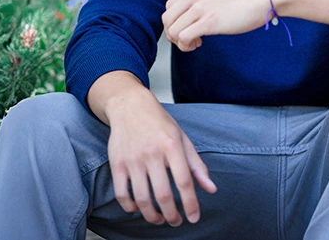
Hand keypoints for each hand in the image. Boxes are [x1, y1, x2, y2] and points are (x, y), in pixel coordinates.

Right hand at [105, 83, 216, 225]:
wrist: (131, 106)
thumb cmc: (160, 123)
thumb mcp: (183, 138)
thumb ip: (197, 165)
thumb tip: (211, 189)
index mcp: (172, 145)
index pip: (184, 181)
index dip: (191, 203)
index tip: (194, 218)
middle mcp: (152, 153)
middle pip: (163, 194)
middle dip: (172, 215)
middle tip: (176, 222)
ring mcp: (133, 159)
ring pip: (142, 198)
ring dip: (152, 216)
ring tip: (159, 219)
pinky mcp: (117, 163)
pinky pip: (122, 194)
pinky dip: (130, 207)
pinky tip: (139, 209)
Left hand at [162, 0, 268, 51]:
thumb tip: (190, 16)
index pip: (170, 5)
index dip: (175, 21)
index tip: (188, 27)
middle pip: (167, 18)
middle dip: (174, 33)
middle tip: (188, 39)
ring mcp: (200, 6)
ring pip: (172, 29)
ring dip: (180, 41)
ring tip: (194, 42)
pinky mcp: (208, 21)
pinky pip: (183, 37)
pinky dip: (186, 45)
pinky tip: (198, 44)